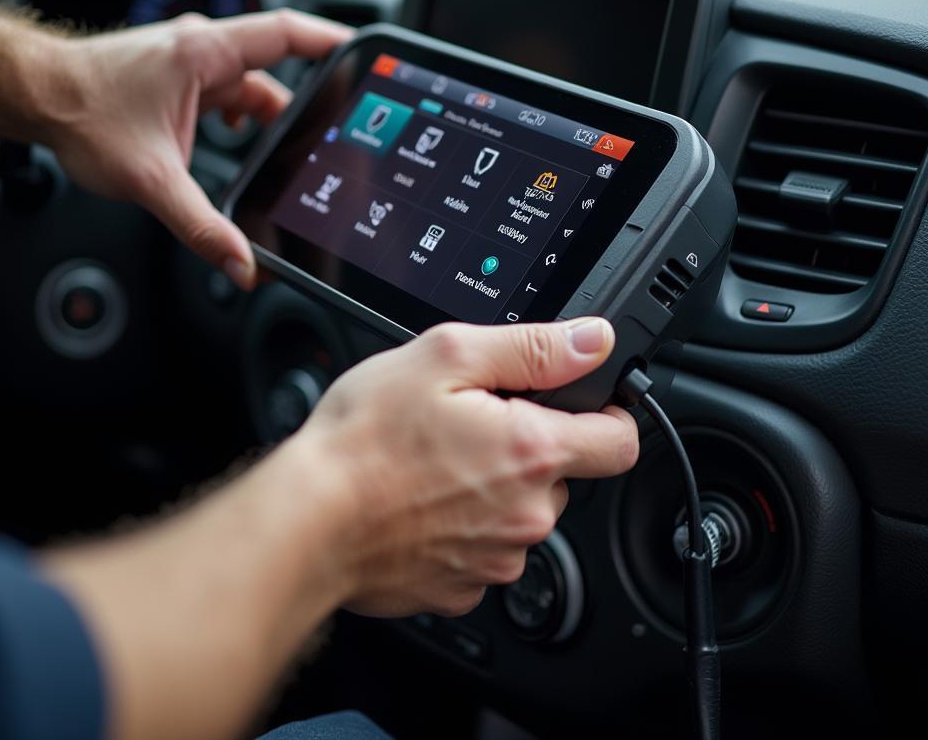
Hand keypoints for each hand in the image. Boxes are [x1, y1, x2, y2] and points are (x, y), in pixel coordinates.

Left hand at [48, 9, 351, 286]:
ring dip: (267, 121)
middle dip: (307, 106)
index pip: (287, 35)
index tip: (367, 52)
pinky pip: (229, 94)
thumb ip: (200, 225)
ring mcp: (191, 63)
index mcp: (205, 53)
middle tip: (332, 137)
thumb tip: (239, 261)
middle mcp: (202, 50)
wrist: (32, 95)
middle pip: (276, 72)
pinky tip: (239, 145)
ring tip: (284, 157)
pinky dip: (242, 119)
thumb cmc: (80, 114)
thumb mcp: (150, 179)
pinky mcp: (180, 79)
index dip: (333, 43)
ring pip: (251, 88)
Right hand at [297, 317, 637, 617]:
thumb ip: (532, 347)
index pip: (620, 441)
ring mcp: (495, 559)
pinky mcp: (462, 586)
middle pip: (562, 474)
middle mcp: (525, 516)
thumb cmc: (365, 440)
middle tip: (469, 422)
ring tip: (435, 460)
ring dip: (493, 485)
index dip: (608, 413)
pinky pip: (483, 547)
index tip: (582, 404)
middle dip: (528, 444)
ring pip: (519, 511)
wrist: (308, 519)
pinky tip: (422, 500)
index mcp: (531, 452)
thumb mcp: (446, 357)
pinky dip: (463, 524)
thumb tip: (593, 340)